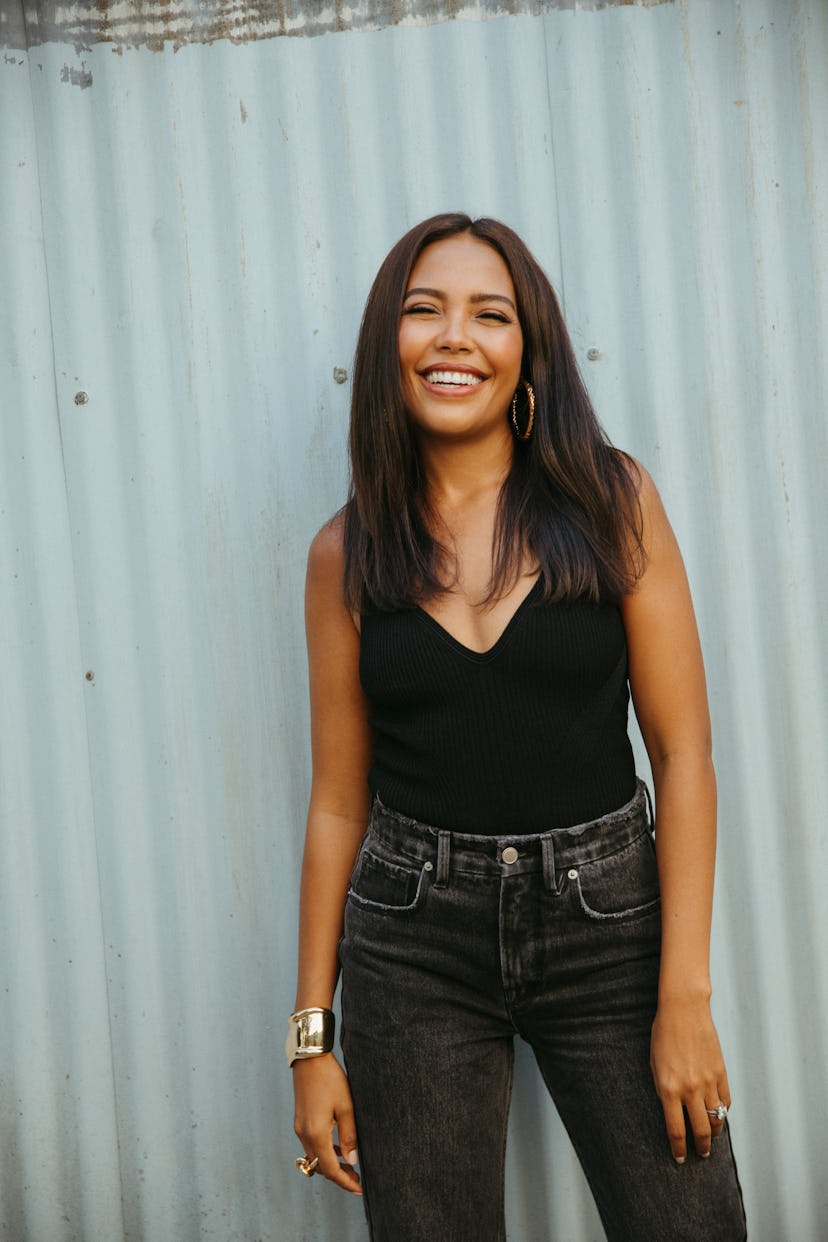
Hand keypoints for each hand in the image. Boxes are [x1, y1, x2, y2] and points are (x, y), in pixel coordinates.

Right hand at [292, 1054, 361, 1193]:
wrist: (310, 1059)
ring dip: (331, 1164)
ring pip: (315, 1157)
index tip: (359, 1188)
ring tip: (351, 1165)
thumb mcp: (346, 1107)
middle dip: (339, 1176)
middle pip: (320, 1167)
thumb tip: (352, 1160)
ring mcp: (300, 1128)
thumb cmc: (330, 1079)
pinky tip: (339, 1147)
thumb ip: (349, 1135)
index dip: (345, 1182)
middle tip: (358, 1179)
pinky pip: (312, 1145)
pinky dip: (324, 1151)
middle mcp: (305, 1134)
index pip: (330, 1169)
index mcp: (317, 1134)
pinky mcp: (300, 1121)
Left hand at [650, 995, 730, 1163]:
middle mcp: (690, 1089)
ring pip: (716, 1118)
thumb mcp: (654, 1064)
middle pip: (700, 1130)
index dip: (679, 1148)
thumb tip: (672, 1110)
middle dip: (701, 1147)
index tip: (680, 1158)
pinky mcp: (721, 1072)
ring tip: (710, 1137)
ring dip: (714, 1131)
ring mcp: (708, 1081)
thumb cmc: (663, 1034)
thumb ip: (663, 1089)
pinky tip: (719, 1113)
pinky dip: (723, 1110)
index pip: (676, 1129)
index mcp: (669, 1088)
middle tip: (701, 1155)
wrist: (684, 1010)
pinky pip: (725, 1100)